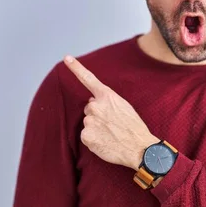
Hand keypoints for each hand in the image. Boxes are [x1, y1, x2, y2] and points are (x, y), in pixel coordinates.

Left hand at [63, 55, 159, 169]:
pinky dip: (94, 139)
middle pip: (89, 107)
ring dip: (96, 127)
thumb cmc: (134, 127)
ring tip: (111, 134)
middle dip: (97, 114)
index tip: (66, 58)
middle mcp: (95, 106)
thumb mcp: (124, 107)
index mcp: (107, 96)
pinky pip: (86, 135)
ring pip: (88, 122)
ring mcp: (89, 121)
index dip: (76, 68)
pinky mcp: (85, 136)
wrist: (139, 148)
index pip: (88, 79)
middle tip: (112, 123)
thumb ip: (107, 101)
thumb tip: (91, 102)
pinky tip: (105, 141)